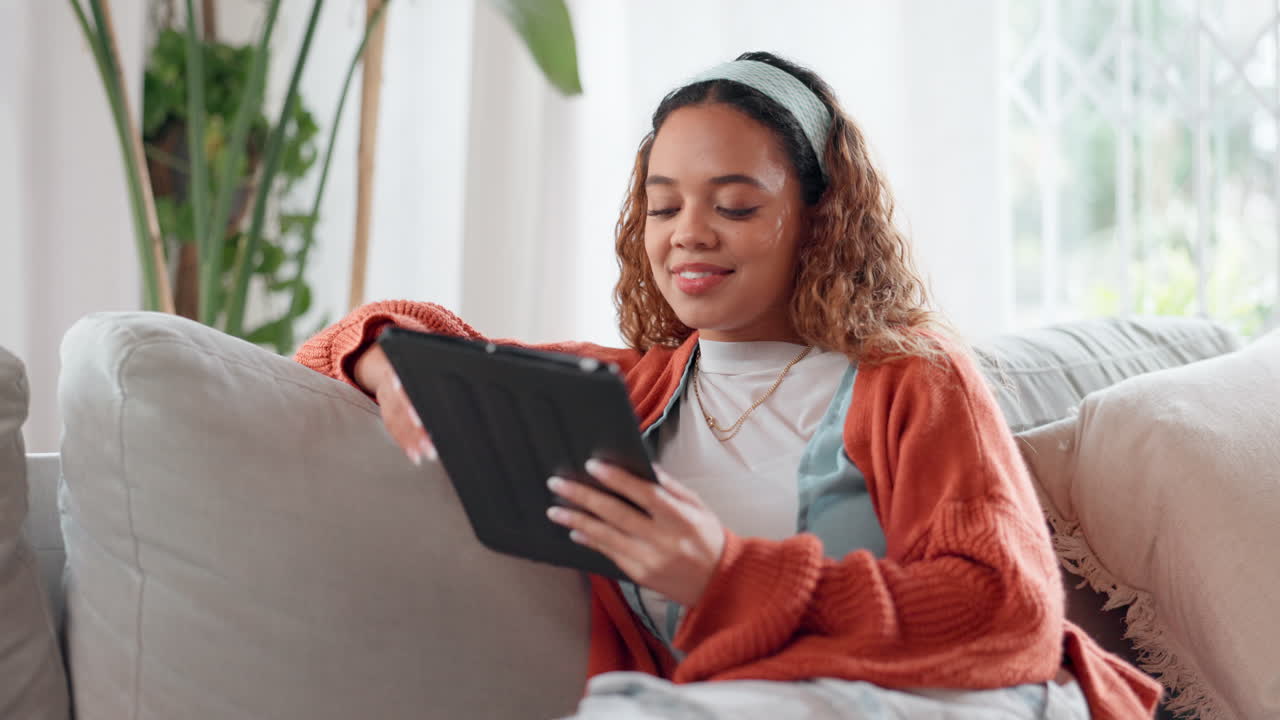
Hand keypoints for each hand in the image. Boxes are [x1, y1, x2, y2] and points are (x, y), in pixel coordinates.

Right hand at [353, 343, 435, 465]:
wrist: (389, 365)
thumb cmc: (418, 365)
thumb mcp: (428, 360)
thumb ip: (445, 364)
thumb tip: (478, 368)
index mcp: (402, 367)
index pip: (406, 383)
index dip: (411, 401)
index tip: (420, 417)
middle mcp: (392, 383)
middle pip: (402, 407)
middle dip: (415, 428)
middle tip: (430, 444)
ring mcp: (387, 398)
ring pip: (396, 421)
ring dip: (411, 440)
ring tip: (427, 453)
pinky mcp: (386, 412)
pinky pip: (392, 429)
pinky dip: (404, 443)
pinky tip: (415, 455)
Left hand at [546, 459, 724, 606]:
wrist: (720, 583)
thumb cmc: (708, 538)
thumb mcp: (698, 507)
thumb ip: (670, 487)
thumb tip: (642, 466)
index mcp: (680, 519)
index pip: (644, 494)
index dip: (617, 479)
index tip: (591, 465)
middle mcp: (663, 540)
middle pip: (616, 514)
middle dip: (584, 497)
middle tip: (557, 484)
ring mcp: (649, 560)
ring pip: (606, 536)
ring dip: (577, 521)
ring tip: (555, 509)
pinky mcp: (639, 576)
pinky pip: (609, 554)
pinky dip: (590, 541)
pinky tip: (575, 531)